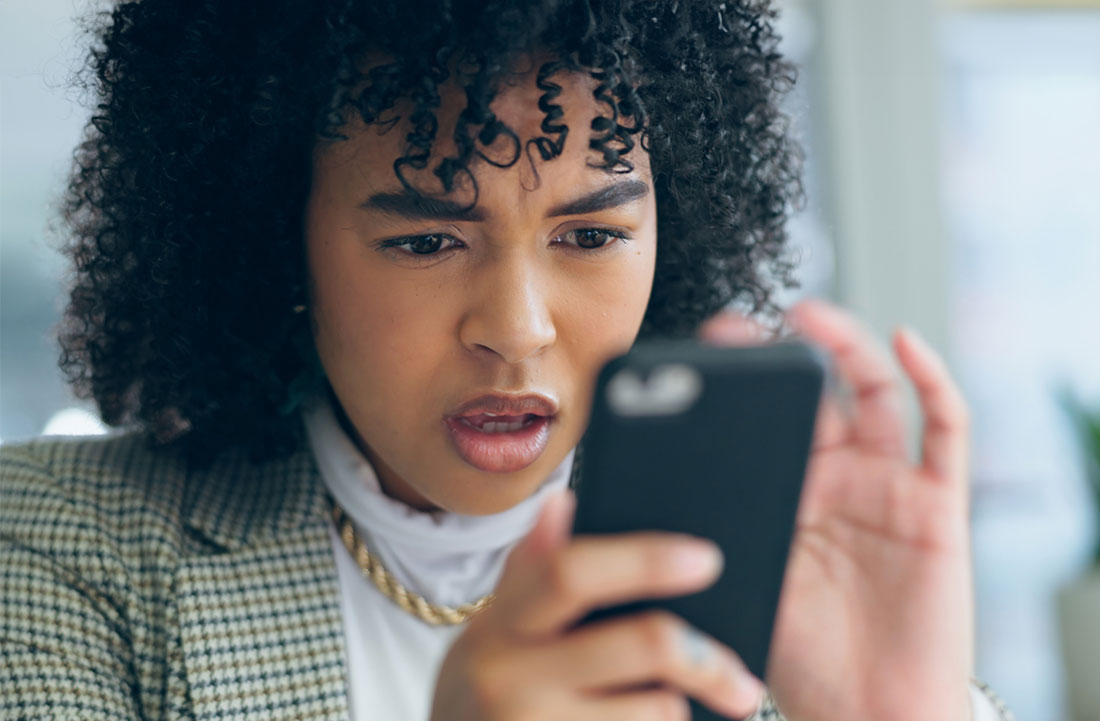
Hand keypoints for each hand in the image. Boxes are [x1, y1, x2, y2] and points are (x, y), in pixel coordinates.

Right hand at [429, 492, 765, 720]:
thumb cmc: (484, 693)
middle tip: (743, 678)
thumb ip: (531, 571)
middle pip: (641, 642)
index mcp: (500, 624)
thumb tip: (563, 501)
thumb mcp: (493, 631)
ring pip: (656, 711)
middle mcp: (508, 677)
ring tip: (667, 718)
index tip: (706, 558)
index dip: (644, 559)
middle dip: (705, 658)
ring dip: (676, 713)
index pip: (571, 571)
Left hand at [702, 300, 973, 720]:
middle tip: (731, 330)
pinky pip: (945, 430)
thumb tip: (620, 503)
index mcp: (786, 493)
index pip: (758, 421)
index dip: (733, 387)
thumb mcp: (739, 584)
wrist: (869, 711)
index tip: (690, 362)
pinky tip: (904, 342)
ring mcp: (887, 484)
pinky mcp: (937, 503)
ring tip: (807, 315)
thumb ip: (703, 538)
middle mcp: (836, 478)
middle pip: (810, 396)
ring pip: (874, 394)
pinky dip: (931, 380)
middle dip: (774, 357)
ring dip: (845, 346)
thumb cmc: (802, 656)